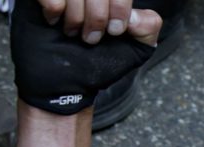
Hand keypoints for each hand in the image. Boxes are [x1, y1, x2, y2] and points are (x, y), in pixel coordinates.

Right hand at [11, 0, 160, 114]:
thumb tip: (134, 14)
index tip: (115, 31)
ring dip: (76, 17)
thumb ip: (148, 27)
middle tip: (92, 38)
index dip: (120, 7)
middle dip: (98, 16)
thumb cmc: (98, 61)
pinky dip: (54, 9)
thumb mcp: (135, 48)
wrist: (64, 82)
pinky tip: (54, 21)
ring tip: (73, 33)